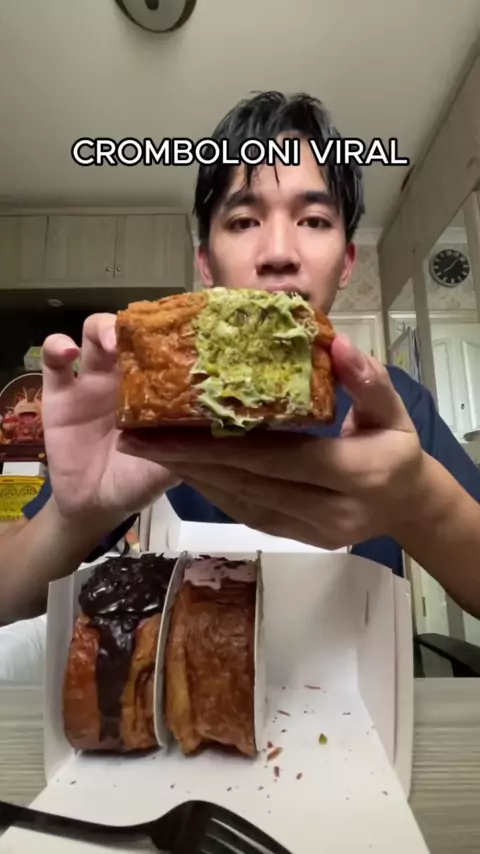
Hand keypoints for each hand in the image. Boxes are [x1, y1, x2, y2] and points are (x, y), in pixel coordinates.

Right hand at [41, 314, 176, 528]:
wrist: (95, 505)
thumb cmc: (137, 481)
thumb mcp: (168, 468)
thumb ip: (186, 447)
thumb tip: (216, 429)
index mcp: (155, 388)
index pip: (164, 347)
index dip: (171, 333)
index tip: (180, 329)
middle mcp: (125, 377)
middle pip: (131, 331)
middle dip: (137, 326)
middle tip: (143, 338)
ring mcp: (91, 382)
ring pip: (94, 334)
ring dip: (102, 329)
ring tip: (110, 343)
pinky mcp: (59, 394)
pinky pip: (53, 360)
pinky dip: (57, 346)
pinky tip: (67, 351)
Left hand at [118, 335, 430, 549]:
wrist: (407, 505)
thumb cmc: (397, 447)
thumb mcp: (393, 409)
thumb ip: (367, 380)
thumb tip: (335, 341)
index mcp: (358, 472)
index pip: (282, 458)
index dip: (226, 445)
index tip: (175, 425)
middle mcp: (333, 510)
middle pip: (252, 483)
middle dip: (192, 460)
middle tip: (140, 439)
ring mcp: (314, 531)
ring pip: (244, 504)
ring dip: (194, 478)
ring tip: (149, 453)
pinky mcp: (298, 539)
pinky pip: (249, 516)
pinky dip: (214, 493)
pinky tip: (185, 472)